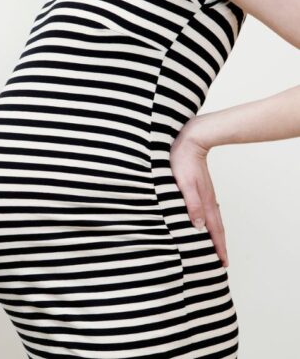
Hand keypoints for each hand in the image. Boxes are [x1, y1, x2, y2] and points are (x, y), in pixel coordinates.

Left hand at [170, 115, 228, 267]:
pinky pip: (208, 211)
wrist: (190, 140)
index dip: (218, 247)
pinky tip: (204, 223)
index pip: (214, 230)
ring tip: (215, 247)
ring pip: (213, 220)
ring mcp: (206, 194)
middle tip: (222, 262)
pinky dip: (209, 222)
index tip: (222, 263)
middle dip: (219, 245)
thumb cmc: (181, 161)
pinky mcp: (201, 188)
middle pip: (216, 228)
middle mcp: (208, 200)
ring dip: (215, 235)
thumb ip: (190, 204)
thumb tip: (198, 226)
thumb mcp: (183, 184)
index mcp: (204, 202)